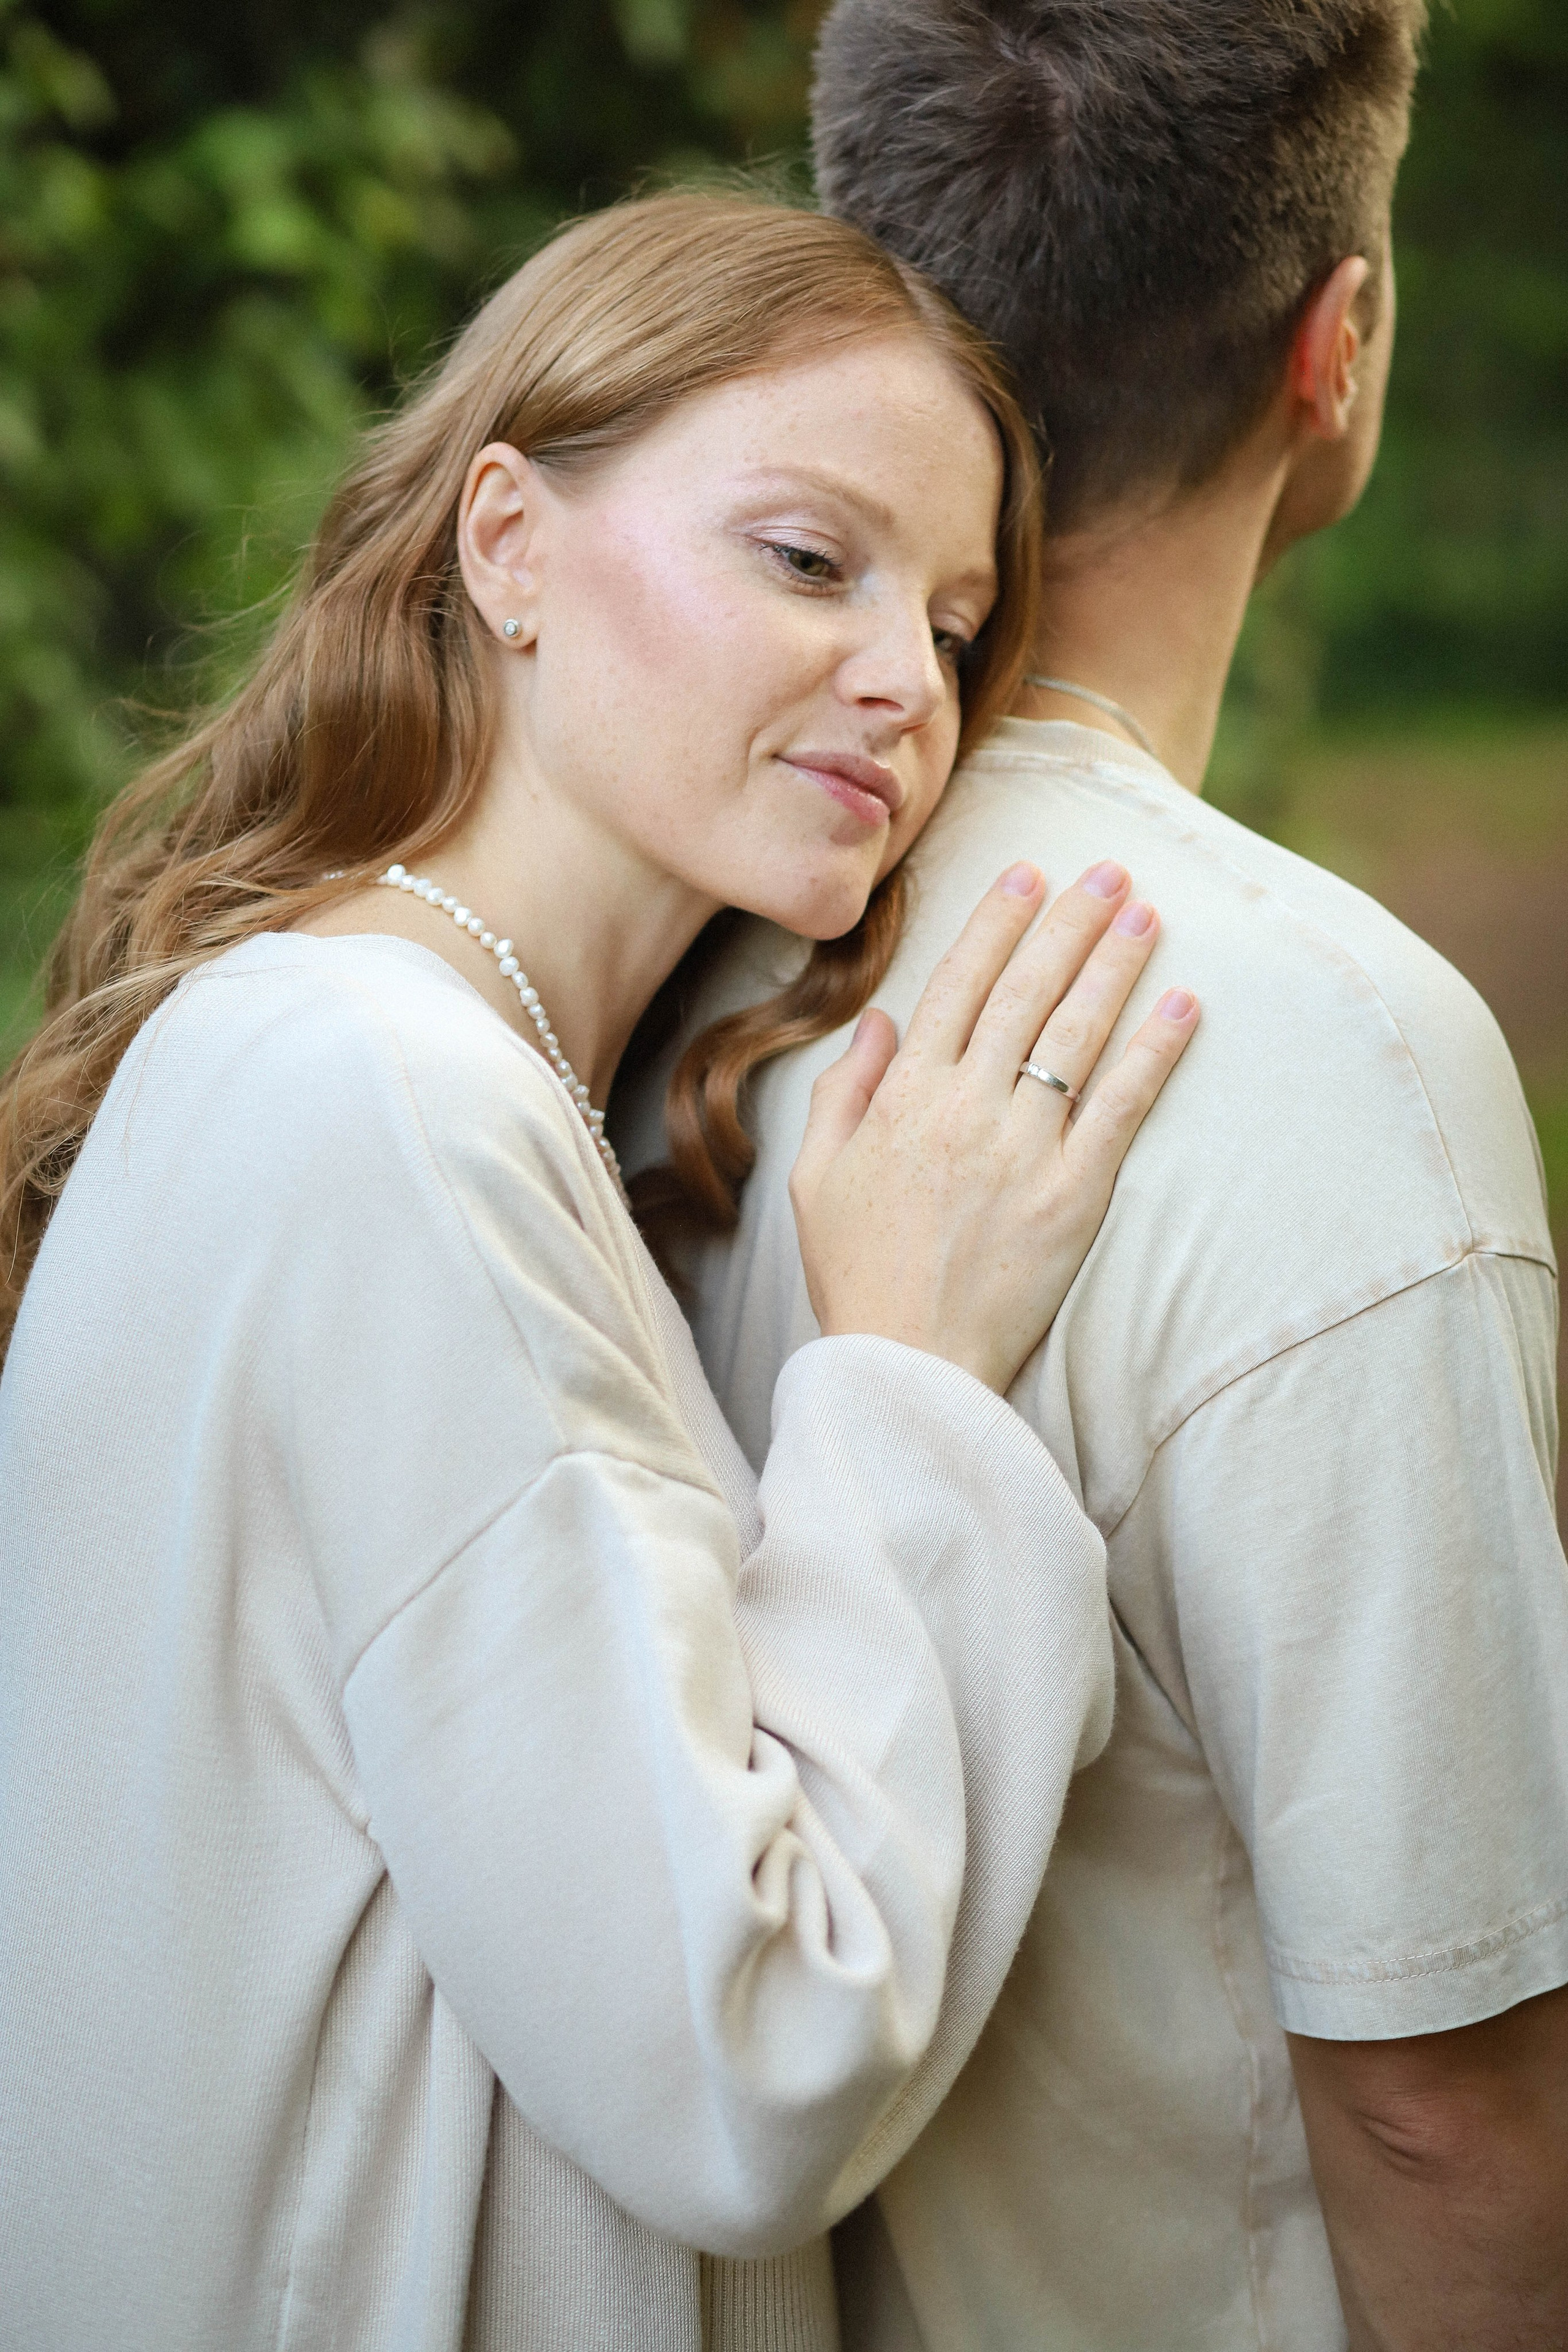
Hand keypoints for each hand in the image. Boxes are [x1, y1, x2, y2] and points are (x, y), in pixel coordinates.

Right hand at [789, 859, 1197, 1393]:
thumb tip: (878, 1020)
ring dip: (1115, 964)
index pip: (956, 986)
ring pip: (1076, 1033)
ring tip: (1147, 913)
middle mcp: (963, 1108)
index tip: (1027, 874)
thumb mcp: (814, 1178)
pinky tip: (1183, 1004)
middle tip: (1109, 871)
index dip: (995, 924)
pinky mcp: (1074, 1194)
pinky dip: (1155, 1051)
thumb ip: (844, 1091)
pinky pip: (1121, 1106)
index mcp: (902, 1098)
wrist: (906, 1365)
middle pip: (1025, 992)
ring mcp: (1022, 1148)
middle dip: (1069, 921)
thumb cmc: (857, 1276)